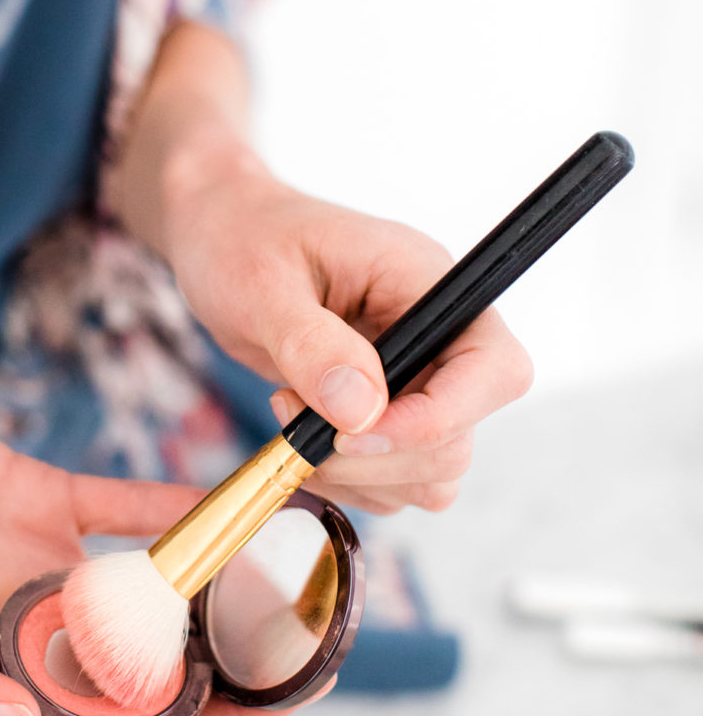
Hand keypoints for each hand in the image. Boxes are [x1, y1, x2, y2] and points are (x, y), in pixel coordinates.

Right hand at [0, 369, 290, 715]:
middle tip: (307, 680)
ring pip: (142, 584)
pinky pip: (117, 505)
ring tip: (289, 597)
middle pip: (143, 664)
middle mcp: (22, 616)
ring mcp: (33, 554)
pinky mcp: (32, 492)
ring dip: (211, 590)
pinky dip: (171, 504)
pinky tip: (228, 505)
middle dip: (221, 680)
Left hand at [161, 153, 533, 514]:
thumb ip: (312, 345)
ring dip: (359, 474)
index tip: (353, 432)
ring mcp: (415, 377)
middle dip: (377, 454)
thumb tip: (361, 411)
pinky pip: (394, 478)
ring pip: (433, 469)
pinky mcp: (387, 411)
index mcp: (426, 282)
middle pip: (461, 433)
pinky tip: (297, 439)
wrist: (220, 235)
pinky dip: (347, 480)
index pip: (494, 367)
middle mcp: (436, 334)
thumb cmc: (242, 239)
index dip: (440, 417)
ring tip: (290, 424)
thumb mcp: (263, 284)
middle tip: (295, 424)